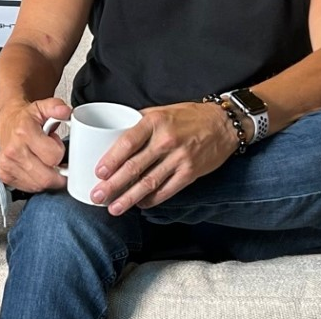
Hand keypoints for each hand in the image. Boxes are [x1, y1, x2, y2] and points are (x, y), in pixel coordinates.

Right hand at [0, 97, 72, 193]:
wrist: (8, 122)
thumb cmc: (26, 118)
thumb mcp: (43, 107)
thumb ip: (56, 107)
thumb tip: (65, 111)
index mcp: (24, 132)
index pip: (54, 157)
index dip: (60, 152)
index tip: (55, 145)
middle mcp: (13, 150)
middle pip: (47, 177)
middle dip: (56, 171)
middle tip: (54, 160)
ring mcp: (7, 164)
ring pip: (39, 185)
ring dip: (46, 177)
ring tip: (43, 161)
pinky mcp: (4, 174)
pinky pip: (29, 188)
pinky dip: (36, 182)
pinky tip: (35, 169)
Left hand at [92, 101, 235, 214]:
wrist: (223, 124)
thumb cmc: (188, 117)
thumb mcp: (160, 111)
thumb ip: (138, 123)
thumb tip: (110, 135)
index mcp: (154, 122)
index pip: (127, 143)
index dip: (111, 160)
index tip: (98, 173)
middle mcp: (166, 141)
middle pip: (134, 167)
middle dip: (113, 185)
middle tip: (97, 196)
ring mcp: (179, 159)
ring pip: (148, 183)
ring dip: (129, 198)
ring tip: (114, 208)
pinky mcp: (190, 173)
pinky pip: (167, 190)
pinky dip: (152, 200)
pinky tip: (139, 205)